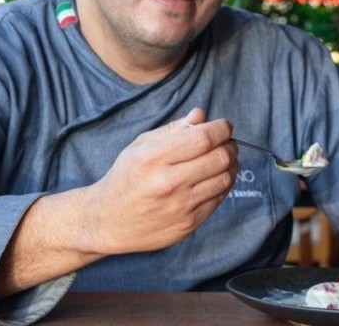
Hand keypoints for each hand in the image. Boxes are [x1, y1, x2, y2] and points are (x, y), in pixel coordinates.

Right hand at [81, 107, 237, 254]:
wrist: (108, 221)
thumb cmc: (125, 178)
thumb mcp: (140, 146)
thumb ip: (173, 129)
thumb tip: (201, 115)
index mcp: (153, 158)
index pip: (203, 138)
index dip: (221, 128)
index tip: (225, 126)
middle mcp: (167, 183)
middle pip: (220, 157)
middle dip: (230, 145)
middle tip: (227, 143)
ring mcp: (180, 206)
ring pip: (225, 178)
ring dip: (231, 165)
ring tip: (222, 160)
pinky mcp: (188, 224)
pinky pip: (219, 199)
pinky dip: (223, 184)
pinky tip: (215, 178)